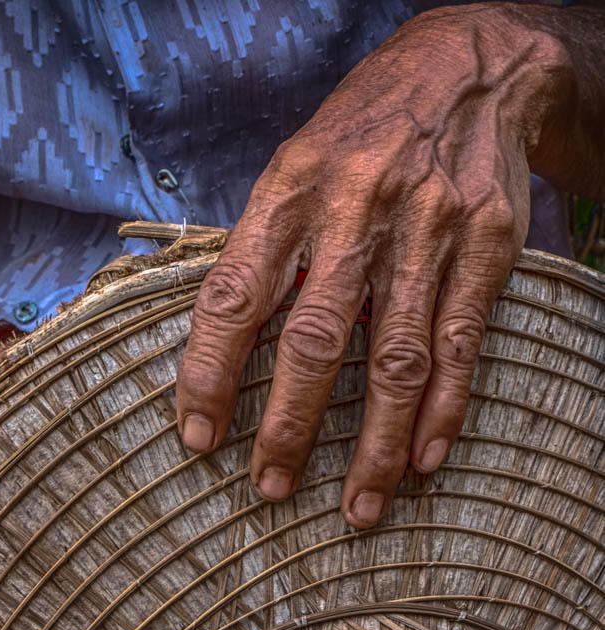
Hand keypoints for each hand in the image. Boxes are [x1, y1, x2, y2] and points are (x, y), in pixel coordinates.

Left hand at [176, 4, 577, 526]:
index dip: (208, 373)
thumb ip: (265, 248)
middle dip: (289, 425)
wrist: (471, 68)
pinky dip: (442, 411)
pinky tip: (424, 462)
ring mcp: (428, 230)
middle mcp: (358, 210)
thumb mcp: (297, 166)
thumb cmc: (363, 133)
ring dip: (376, 445)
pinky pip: (461, 345)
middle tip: (269, 486)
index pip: (234, 294)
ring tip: (357, 508)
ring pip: (396, 359)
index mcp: (292, 189)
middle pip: (316, 339)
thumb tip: (220, 345)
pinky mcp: (485, 248)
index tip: (196, 437)